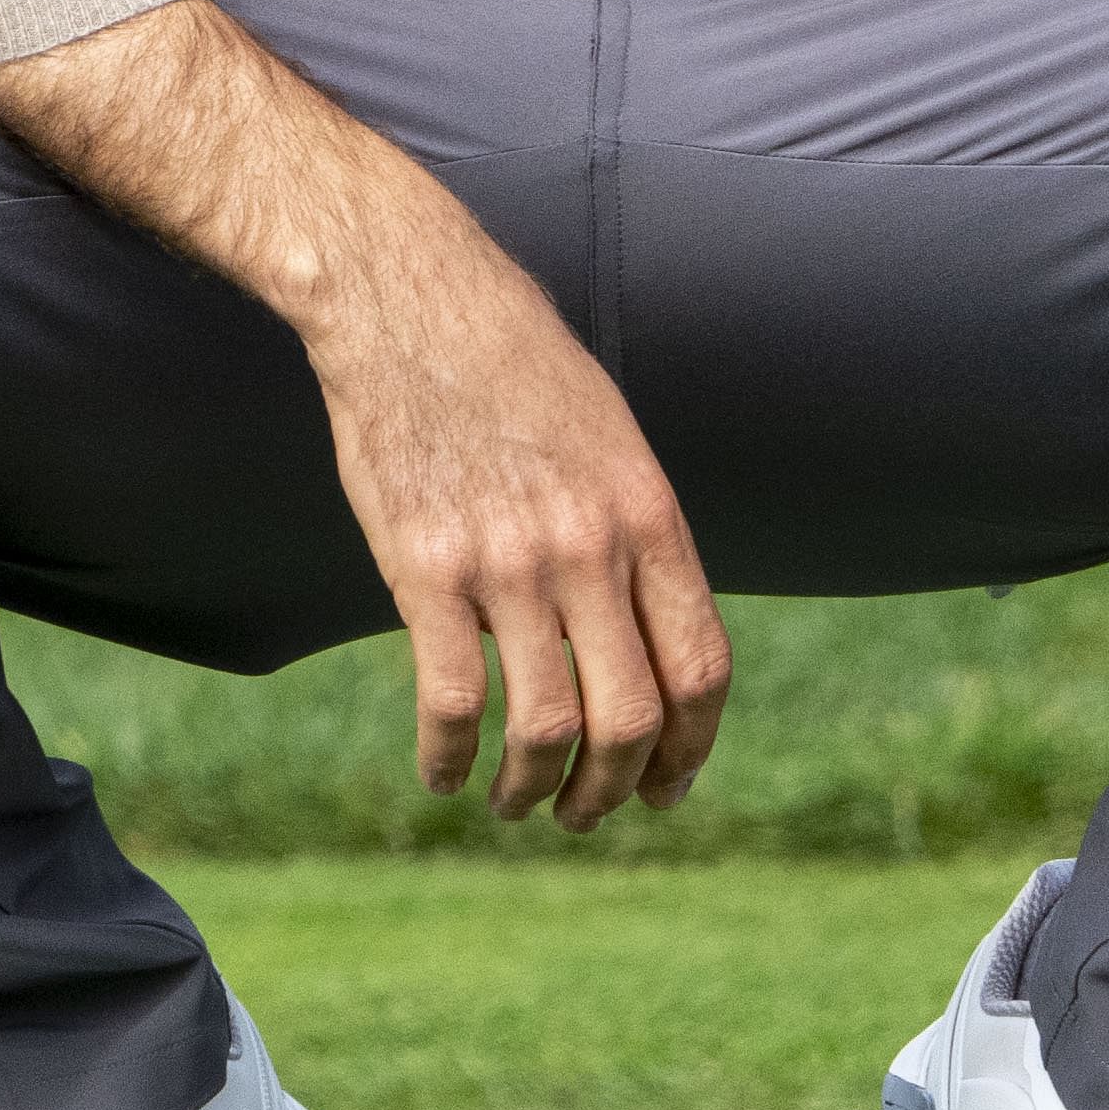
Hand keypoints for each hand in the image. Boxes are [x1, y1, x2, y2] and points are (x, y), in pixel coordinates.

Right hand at [0, 0, 731, 827]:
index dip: (692, 748)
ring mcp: (506, 562)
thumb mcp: (607, 434)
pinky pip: (451, 700)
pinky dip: (450, 758)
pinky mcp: (423, 568)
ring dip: (536, 789)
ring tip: (518, 802)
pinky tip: (443, 773)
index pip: (702, 667)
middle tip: (589, 813)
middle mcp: (589, 547)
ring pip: (546, 726)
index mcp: (649, 512)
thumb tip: (650, 633)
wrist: (406, 297)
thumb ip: (635, 532)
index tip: (669, 786)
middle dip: (617, 790)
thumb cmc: (511, 360)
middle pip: (632, 718)